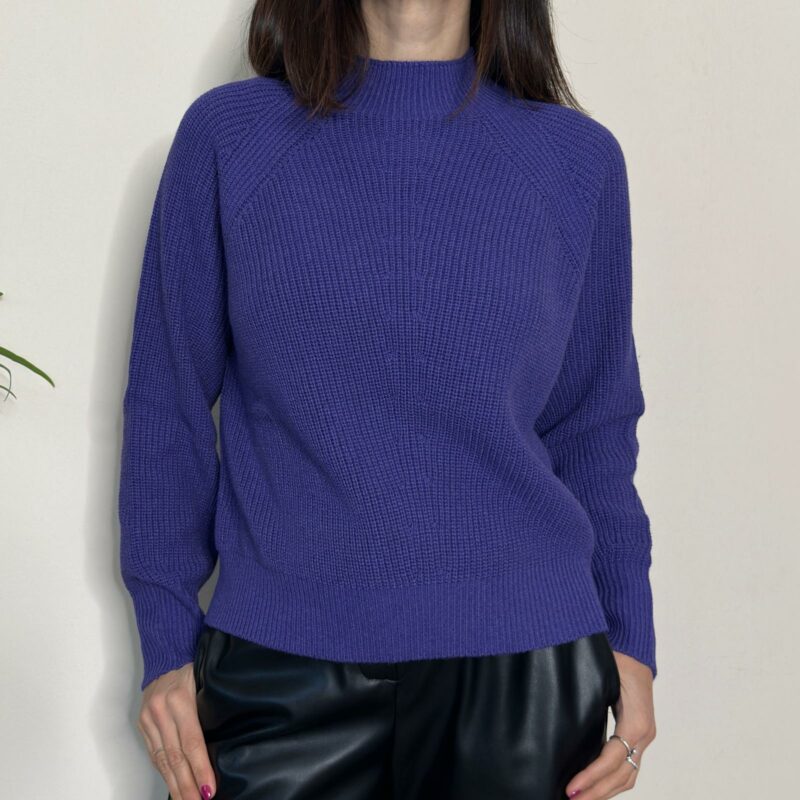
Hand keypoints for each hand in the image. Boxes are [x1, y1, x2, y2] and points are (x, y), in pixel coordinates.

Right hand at [136, 662, 215, 799]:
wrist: (168, 651)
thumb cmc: (195, 665)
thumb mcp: (207, 681)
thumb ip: (211, 709)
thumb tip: (225, 744)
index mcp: (180, 698)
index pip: (192, 742)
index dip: (201, 768)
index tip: (210, 790)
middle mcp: (161, 709)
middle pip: (175, 756)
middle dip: (187, 785)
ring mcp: (149, 717)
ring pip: (162, 759)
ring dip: (175, 784)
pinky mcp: (142, 722)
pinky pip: (154, 752)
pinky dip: (164, 771)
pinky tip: (173, 784)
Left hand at [564, 651, 655, 797]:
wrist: (633, 644)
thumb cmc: (615, 656)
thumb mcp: (604, 675)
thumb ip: (591, 699)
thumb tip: (567, 721)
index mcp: (636, 722)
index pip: (611, 760)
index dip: (591, 777)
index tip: (570, 788)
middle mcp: (644, 733)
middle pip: (622, 775)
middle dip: (597, 792)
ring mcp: (644, 735)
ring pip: (628, 775)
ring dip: (605, 791)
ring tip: (581, 799)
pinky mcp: (638, 733)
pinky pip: (628, 765)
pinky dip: (612, 780)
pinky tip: (595, 785)